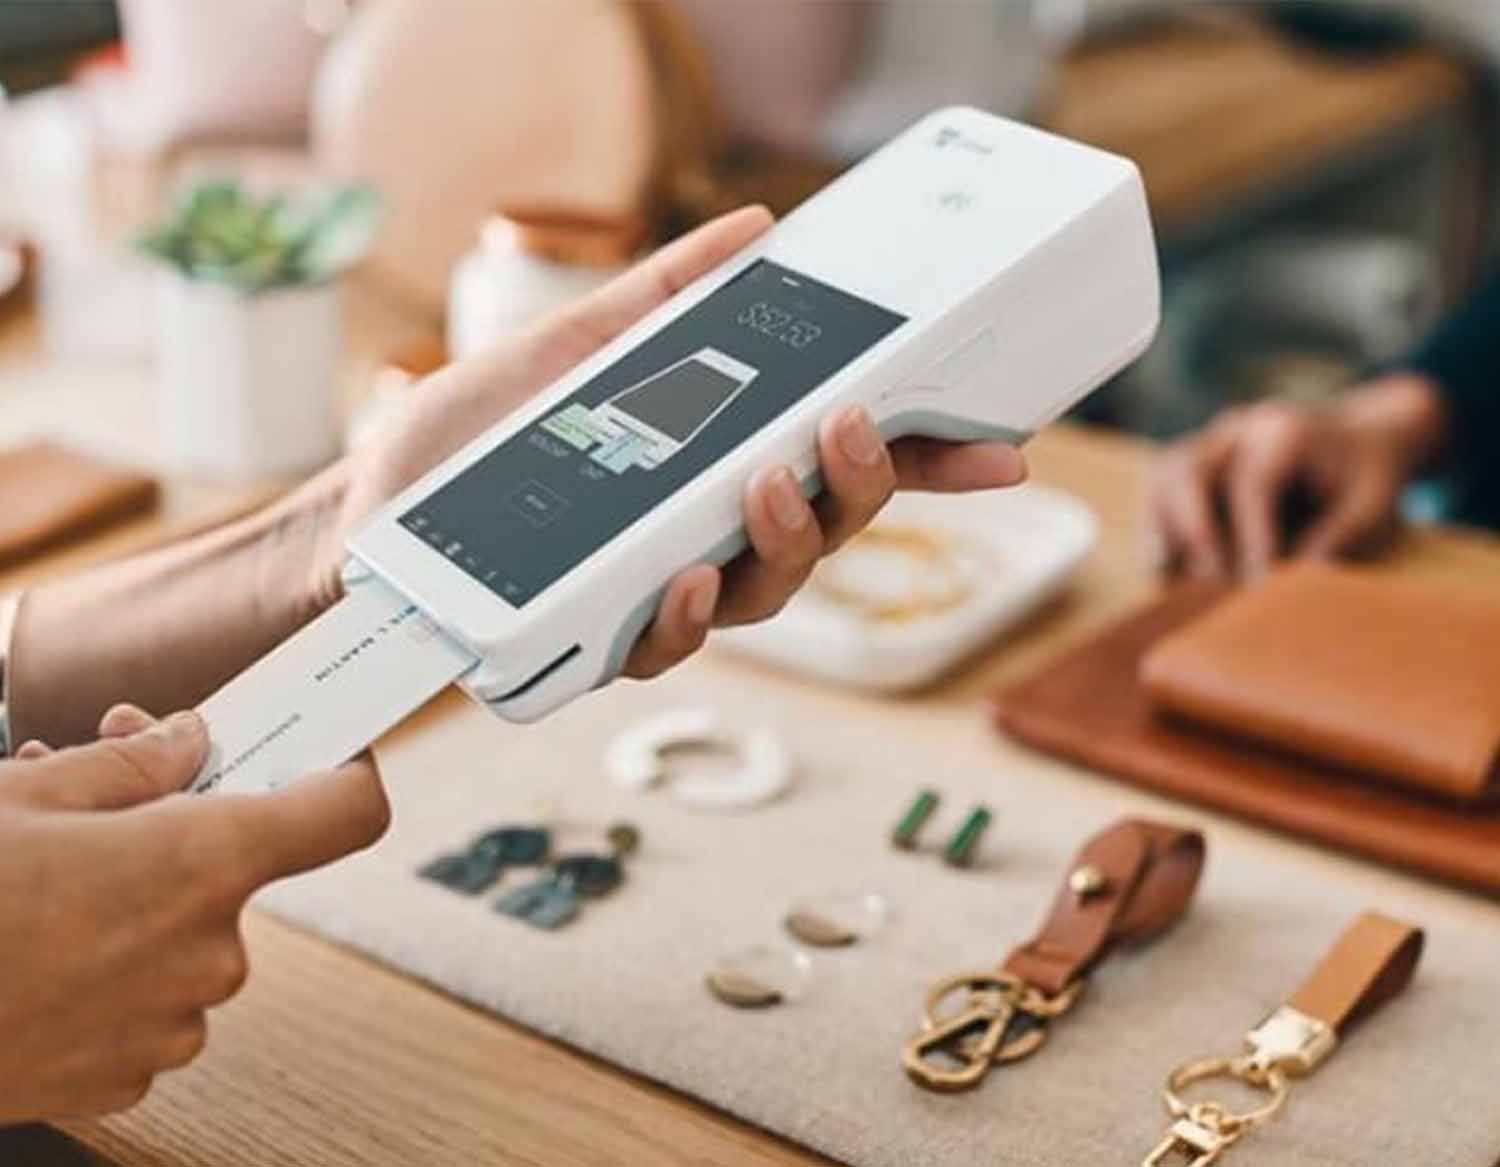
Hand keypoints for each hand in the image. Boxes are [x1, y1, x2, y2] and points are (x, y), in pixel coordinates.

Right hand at [0, 706, 387, 1121]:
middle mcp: (207, 950)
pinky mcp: (126, 1077)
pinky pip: (149, 1003)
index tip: (330, 757)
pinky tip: (36, 949)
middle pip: (238, 874)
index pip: (346, 814)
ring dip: (133, 904)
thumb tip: (187, 742)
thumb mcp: (24, 794)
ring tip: (43, 879)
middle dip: (178, 830)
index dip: (347, 776)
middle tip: (101, 800)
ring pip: (186, 939)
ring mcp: (171, 1023)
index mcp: (201, 863)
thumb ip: (130, 764)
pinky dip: (109, 972)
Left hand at [336, 206, 1026, 676]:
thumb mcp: (577, 346)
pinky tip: (680, 572)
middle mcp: (708, 540)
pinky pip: (667, 643)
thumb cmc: (472, 434)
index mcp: (718, 469)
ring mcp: (660, 595)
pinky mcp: (601, 640)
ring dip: (786, 542)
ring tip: (768, 482)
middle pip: (825, 534)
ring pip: (765, 598)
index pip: (841, 469)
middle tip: (848, 427)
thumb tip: (752, 231)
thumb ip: (665, 295)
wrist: (369, 507)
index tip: (997, 446)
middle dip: (859, 487)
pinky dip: (684, 612)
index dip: (924, 464)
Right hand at [1145, 374, 1446, 578]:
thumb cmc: (1368, 473)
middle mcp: (1239, 427)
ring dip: (1161, 525)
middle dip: (1197, 531)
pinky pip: (1160, 483)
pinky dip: (1155, 521)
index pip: (1252, 484)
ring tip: (1166, 571)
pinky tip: (1159, 561)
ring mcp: (1212, 438)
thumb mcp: (1372, 504)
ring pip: (1165, 472)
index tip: (1258, 585)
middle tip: (1215, 580)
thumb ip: (1337, 539)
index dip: (1250, 538)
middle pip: (1190, 469)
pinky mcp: (1197, 455)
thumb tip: (1289, 586)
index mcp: (1283, 431)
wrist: (1363, 434)